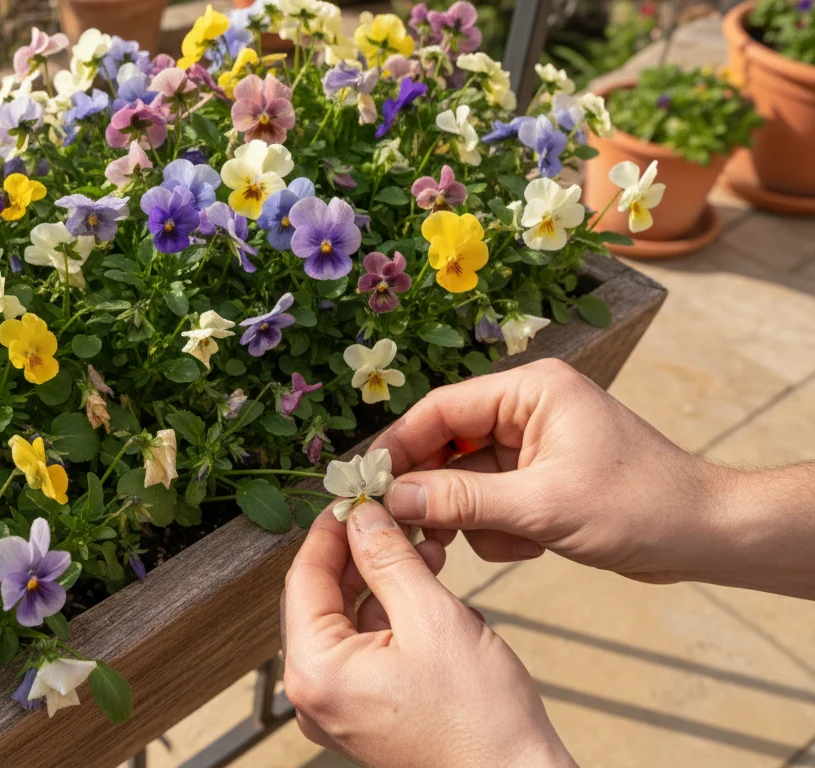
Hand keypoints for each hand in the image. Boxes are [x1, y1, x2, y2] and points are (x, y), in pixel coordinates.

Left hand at [282, 502, 574, 767]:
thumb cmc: (480, 720)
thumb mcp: (432, 617)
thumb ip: (388, 559)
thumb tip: (363, 516)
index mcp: (315, 672)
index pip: (304, 578)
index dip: (331, 530)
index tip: (353, 496)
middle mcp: (314, 694)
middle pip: (321, 598)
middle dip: (360, 552)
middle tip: (390, 512)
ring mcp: (338, 707)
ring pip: (347, 620)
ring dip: (381, 578)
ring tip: (422, 543)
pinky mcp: (365, 711)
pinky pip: (365, 647)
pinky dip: (391, 612)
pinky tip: (425, 582)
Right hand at [372, 358, 728, 584]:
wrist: (705, 536)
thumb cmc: (640, 506)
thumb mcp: (542, 506)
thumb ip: (462, 500)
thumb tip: (394, 500)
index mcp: (530, 389)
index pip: (440, 409)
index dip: (399, 446)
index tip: (367, 484)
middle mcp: (526, 408)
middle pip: (445, 445)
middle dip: (438, 492)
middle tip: (418, 531)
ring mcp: (532, 444)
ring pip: (463, 480)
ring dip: (476, 518)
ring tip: (514, 540)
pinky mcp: (538, 478)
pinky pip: (488, 500)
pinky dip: (499, 529)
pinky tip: (533, 544)